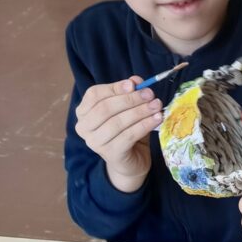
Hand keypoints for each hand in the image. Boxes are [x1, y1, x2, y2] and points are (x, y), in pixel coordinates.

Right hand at [74, 77, 162, 192]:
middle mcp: (84, 127)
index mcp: (84, 112)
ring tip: (157, 106)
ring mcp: (95, 142)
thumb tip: (136, 80)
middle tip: (151, 94)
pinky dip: (144, 125)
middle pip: (105, 108)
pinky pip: (128, 136)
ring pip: (117, 122)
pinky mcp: (110, 154)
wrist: (131, 162)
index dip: (115, 87)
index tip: (135, 84)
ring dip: (140, 112)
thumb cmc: (128, 132)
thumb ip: (130, 93)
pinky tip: (157, 119)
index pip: (95, 94)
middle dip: (130, 99)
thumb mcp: (129, 109)